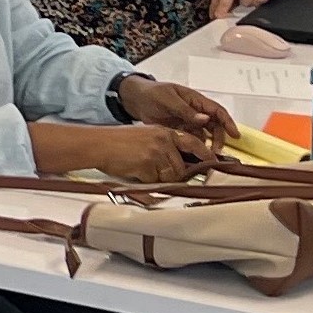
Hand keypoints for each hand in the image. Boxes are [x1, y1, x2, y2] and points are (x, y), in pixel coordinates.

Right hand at [74, 124, 213, 184]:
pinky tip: (136, 171)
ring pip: (171, 175)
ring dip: (159, 178)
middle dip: (176, 175)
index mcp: (165, 132)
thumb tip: (182, 164)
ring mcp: (157, 153)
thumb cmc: (116, 142)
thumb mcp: (145, 135)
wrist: (98, 144)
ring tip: (143, 169)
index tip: (214, 163)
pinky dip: (147, 180)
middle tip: (161, 173)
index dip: (206, 155)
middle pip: (183, 166)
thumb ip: (164, 145)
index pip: (194, 143)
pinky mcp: (148, 165)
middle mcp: (164, 141)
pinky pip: (156, 181)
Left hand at [118, 75, 235, 145]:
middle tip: (216, 151)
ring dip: (207, 145)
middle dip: (218, 139)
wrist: (134, 99)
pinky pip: (192, 140)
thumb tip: (205, 119)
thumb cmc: (152, 93)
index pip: (218, 111)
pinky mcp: (180, 131)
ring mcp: (188, 122)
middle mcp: (195, 112)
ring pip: (204, 135)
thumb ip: (186, 110)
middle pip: (214, 126)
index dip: (228, 123)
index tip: (235, 135)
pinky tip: (193, 156)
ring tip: (205, 157)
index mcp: (196, 101)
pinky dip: (194, 148)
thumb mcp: (168, 99)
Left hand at [211, 0, 291, 17]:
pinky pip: (259, 0)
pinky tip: (260, 0)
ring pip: (246, 0)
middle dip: (223, 7)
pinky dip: (258, 3)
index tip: (213, 14)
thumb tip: (220, 11)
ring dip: (246, 5)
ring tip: (251, 3)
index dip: (214, 4)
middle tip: (221, 17)